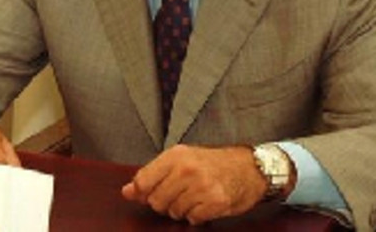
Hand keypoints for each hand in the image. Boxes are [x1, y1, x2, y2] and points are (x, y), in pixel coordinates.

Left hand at [122, 144, 267, 224]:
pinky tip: (206, 203)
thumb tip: (127, 192)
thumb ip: (152, 175)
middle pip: (156, 201)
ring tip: (195, 196)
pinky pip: (192, 219)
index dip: (143, 192)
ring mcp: (201, 186)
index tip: (151, 192)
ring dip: (182, 209)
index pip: (142, 181)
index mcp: (175, 155)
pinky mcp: (215, 202)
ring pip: (173, 212)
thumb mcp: (181, 160)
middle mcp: (186, 169)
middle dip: (165, 202)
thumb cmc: (212, 163)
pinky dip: (197, 216)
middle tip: (181, 193)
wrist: (248, 167)